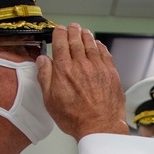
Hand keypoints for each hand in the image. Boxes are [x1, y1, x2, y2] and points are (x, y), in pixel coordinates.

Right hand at [37, 23, 128, 139]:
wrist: (100, 126)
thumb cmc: (75, 118)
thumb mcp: (50, 100)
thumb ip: (45, 77)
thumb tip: (42, 60)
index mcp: (64, 69)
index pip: (61, 43)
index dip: (59, 34)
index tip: (59, 30)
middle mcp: (82, 65)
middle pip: (76, 41)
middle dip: (73, 31)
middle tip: (72, 27)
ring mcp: (98, 68)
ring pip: (92, 45)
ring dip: (87, 36)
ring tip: (84, 32)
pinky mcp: (112, 74)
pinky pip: (106, 54)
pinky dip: (101, 46)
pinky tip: (98, 45)